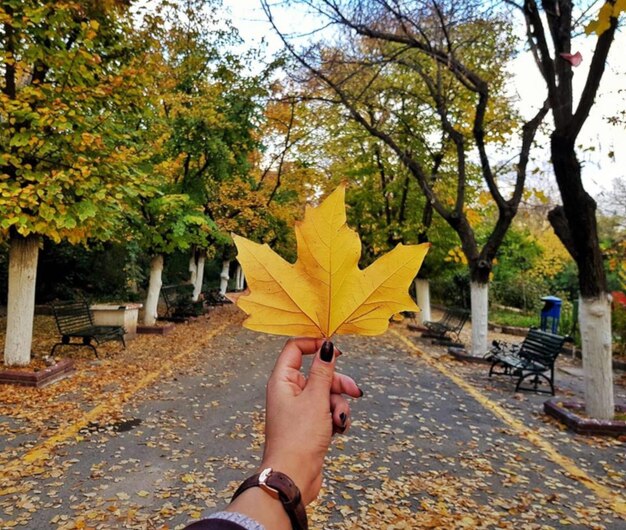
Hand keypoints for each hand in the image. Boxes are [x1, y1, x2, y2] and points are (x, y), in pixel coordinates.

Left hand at [261, 337, 361, 504]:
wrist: (294, 476)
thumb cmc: (299, 437)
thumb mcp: (316, 398)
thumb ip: (323, 371)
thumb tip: (326, 345)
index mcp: (282, 380)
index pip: (295, 348)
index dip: (315, 345)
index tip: (335, 350)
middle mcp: (289, 391)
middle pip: (318, 373)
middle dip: (338, 383)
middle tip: (353, 391)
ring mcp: (299, 408)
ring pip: (327, 393)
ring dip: (339, 405)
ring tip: (339, 421)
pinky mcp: (309, 424)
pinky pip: (328, 411)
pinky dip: (336, 418)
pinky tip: (338, 430)